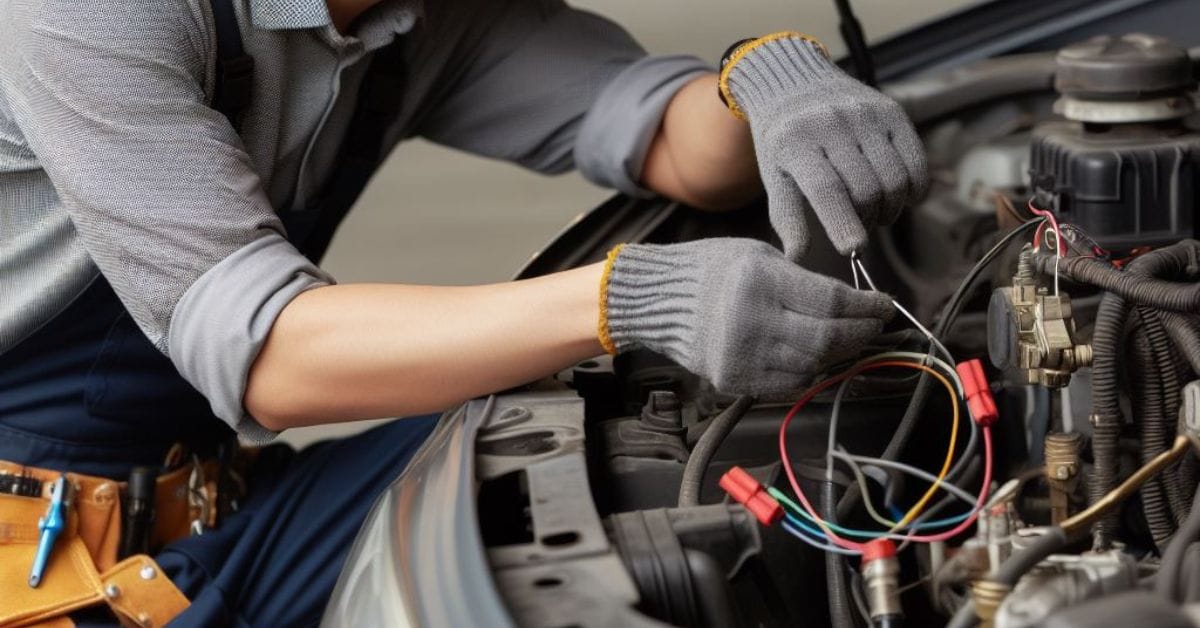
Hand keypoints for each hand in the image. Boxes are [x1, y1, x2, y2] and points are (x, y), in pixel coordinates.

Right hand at [600, 238, 893, 396]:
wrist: (656, 301)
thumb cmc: (707, 269)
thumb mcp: (757, 254)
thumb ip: (801, 280)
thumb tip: (849, 303)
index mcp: (758, 281)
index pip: (831, 300)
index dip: (866, 306)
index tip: (883, 305)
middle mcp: (751, 321)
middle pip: (828, 338)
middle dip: (861, 333)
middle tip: (875, 325)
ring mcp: (741, 355)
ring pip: (814, 365)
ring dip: (840, 354)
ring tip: (850, 339)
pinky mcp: (733, 379)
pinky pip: (790, 384)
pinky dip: (812, 372)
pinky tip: (818, 357)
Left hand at [723, 34, 927, 258]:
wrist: (796, 83)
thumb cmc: (783, 141)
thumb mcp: (774, 176)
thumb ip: (787, 217)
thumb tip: (795, 260)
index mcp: (796, 143)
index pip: (827, 189)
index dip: (843, 223)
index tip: (853, 250)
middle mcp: (832, 124)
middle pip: (865, 190)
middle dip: (866, 220)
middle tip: (858, 225)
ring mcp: (865, 115)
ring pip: (894, 179)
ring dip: (890, 208)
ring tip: (875, 211)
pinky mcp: (892, 112)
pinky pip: (915, 160)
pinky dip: (914, 187)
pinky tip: (901, 195)